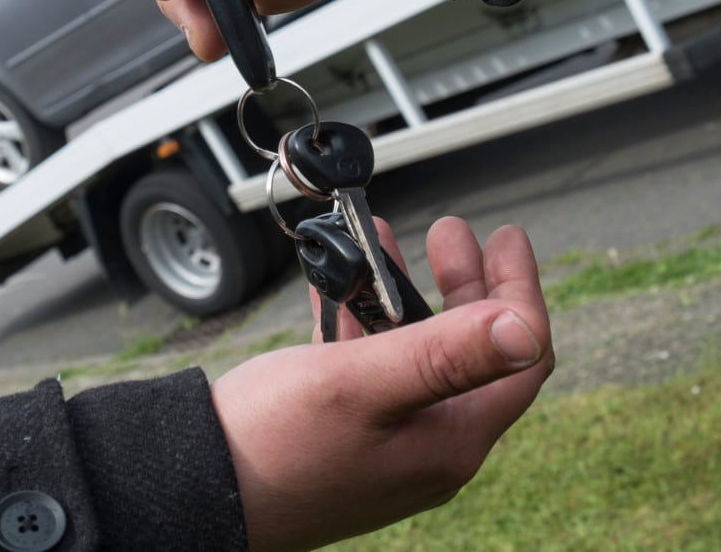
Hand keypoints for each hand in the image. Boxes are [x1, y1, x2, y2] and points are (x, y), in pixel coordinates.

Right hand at [210, 217, 552, 551]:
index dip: (518, 291)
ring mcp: (384, 441)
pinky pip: (367, 365)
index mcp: (449, 441)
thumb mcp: (360, 384)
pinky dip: (360, 318)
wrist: (196, 488)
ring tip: (380, 241)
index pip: (518, 359)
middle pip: (469, 351)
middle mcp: (426, 445)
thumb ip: (443, 354)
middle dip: (462, 283)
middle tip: (448, 232)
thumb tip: (525, 329)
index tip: (503, 237)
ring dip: (401, 292)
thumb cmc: (273, 443)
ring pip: (412, 351)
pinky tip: (336, 284)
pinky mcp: (342, 433)